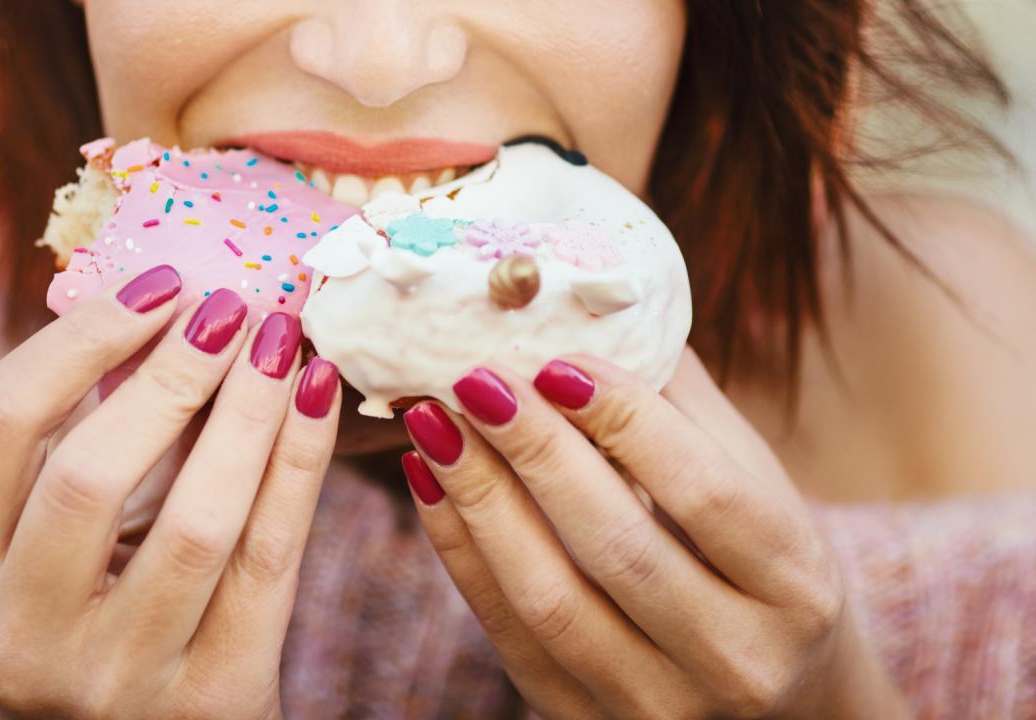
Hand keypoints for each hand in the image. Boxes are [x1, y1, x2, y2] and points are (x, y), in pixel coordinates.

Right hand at [0, 266, 341, 718]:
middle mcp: (17, 637)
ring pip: (197, 520)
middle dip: (171, 374)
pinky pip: (270, 558)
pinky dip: (301, 463)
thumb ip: (87, 449)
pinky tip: (319, 396)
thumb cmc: (110, 617)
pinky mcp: (210, 699)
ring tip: (283, 342)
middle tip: (232, 308)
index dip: (79, 339)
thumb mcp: (60, 549)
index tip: (159, 285)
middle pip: (88, 473)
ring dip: (249, 411)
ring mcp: (113, 679)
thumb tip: (170, 308)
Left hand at [401, 349, 906, 718]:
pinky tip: (431, 485)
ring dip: (481, 501)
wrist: (781, 705)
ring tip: (435, 423)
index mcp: (794, 586)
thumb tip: (600, 311)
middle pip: (618, 546)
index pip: (704, 493)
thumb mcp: (760, 488)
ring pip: (551, 599)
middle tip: (474, 378)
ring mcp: (661, 705)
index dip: (625, 420)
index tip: (556, 360)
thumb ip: (687, 410)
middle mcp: (738, 659)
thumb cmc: (763, 571)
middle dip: (535, 452)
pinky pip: (510, 636)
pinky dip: (461, 556)